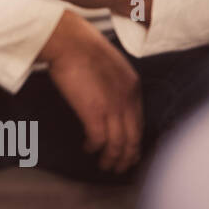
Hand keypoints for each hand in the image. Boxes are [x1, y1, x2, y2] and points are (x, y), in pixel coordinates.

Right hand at [37, 11, 142, 172]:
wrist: (69, 41)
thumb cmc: (81, 46)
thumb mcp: (109, 63)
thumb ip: (113, 82)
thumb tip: (105, 94)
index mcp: (133, 87)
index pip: (139, 122)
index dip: (134, 140)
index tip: (129, 150)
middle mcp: (127, 100)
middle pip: (133, 138)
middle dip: (127, 157)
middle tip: (120, 168)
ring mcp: (112, 107)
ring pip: (118, 144)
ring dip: (111, 158)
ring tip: (104, 166)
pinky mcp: (93, 112)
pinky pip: (99, 139)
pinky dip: (94, 148)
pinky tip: (88, 149)